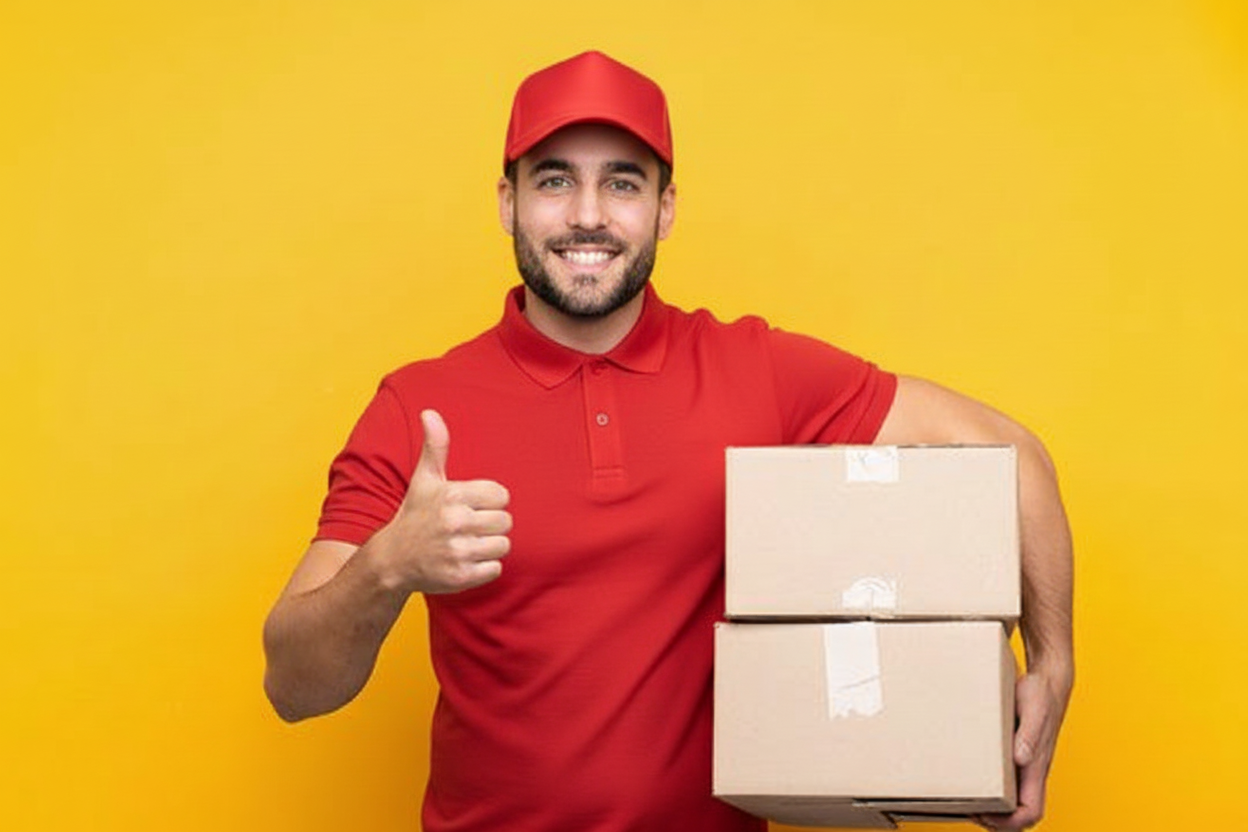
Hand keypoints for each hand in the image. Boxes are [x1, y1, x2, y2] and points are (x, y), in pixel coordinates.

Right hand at [374, 409, 511, 593]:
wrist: (392, 560)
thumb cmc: (415, 515)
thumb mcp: (424, 480)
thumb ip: (435, 446)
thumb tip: (430, 412)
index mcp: (452, 496)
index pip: (501, 495)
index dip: (489, 502)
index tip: (470, 507)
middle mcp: (455, 523)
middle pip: (506, 521)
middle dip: (490, 525)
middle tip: (467, 528)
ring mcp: (458, 552)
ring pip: (503, 545)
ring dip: (488, 547)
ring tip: (466, 544)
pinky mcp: (461, 577)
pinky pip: (495, 569)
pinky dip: (484, 568)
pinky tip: (464, 561)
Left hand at [975, 669, 1070, 829]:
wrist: (1047, 681)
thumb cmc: (1041, 695)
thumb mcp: (1033, 711)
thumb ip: (1028, 735)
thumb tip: (1021, 759)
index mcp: (1038, 766)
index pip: (1032, 811)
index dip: (1011, 822)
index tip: (987, 815)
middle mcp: (1032, 769)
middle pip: (1020, 812)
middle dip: (997, 820)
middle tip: (970, 811)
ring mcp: (1025, 763)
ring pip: (1013, 798)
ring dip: (993, 807)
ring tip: (967, 801)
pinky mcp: (1017, 752)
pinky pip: (1006, 779)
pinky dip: (991, 787)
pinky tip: (972, 778)